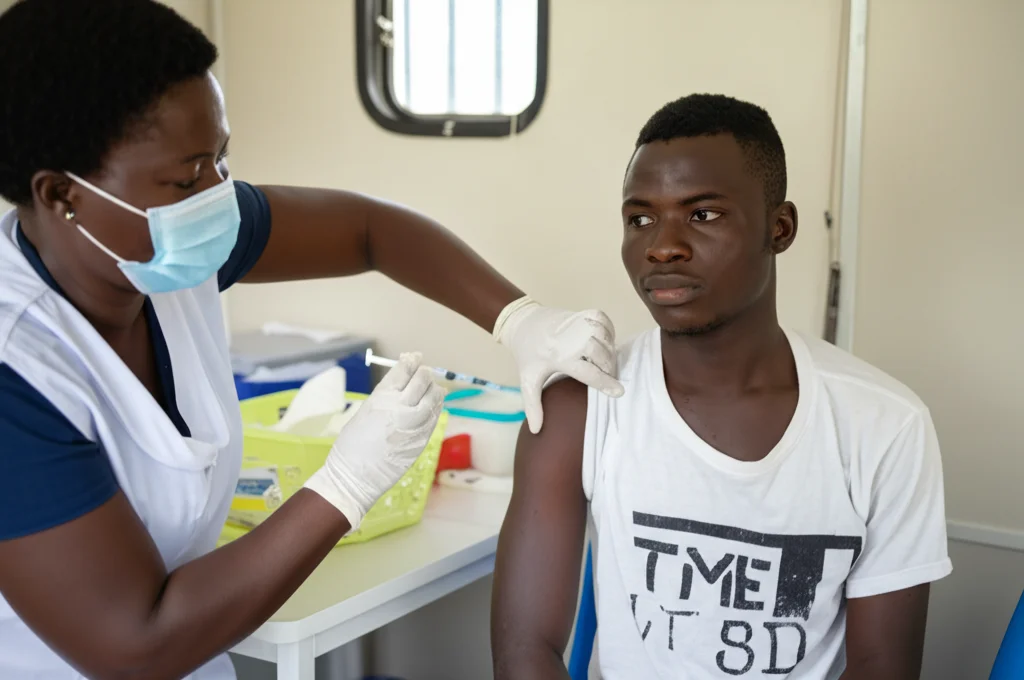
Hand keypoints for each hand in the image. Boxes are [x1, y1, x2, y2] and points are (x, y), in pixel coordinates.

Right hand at [303, 352, 444, 528]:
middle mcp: (400, 407)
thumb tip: (402, 385)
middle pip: (421, 381)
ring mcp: (414, 424)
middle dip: (424, 373)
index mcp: (381, 398)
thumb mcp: (365, 412)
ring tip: (435, 386)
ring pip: (433, 398)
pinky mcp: (422, 440)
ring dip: (434, 389)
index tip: (415, 357)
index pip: (403, 371)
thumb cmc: (352, 445)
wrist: (355, 476)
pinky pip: (434, 417)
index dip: (411, 361)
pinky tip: (436, 403)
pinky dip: (437, 407)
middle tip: (425, 372)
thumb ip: (386, 398)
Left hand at [493, 297, 623, 433]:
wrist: (523, 322)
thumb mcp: (528, 380)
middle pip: (603, 357)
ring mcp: (580, 324)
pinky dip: (608, 331)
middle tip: (605, 375)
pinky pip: (605, 322)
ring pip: (607, 339)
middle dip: (607, 368)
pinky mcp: (583, 314)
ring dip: (608, 351)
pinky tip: (602, 341)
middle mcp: (573, 340)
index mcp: (561, 357)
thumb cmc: (528, 354)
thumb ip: (533, 406)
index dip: (607, 384)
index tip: (619, 392)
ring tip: (601, 360)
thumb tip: (536, 431)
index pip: (591, 374)